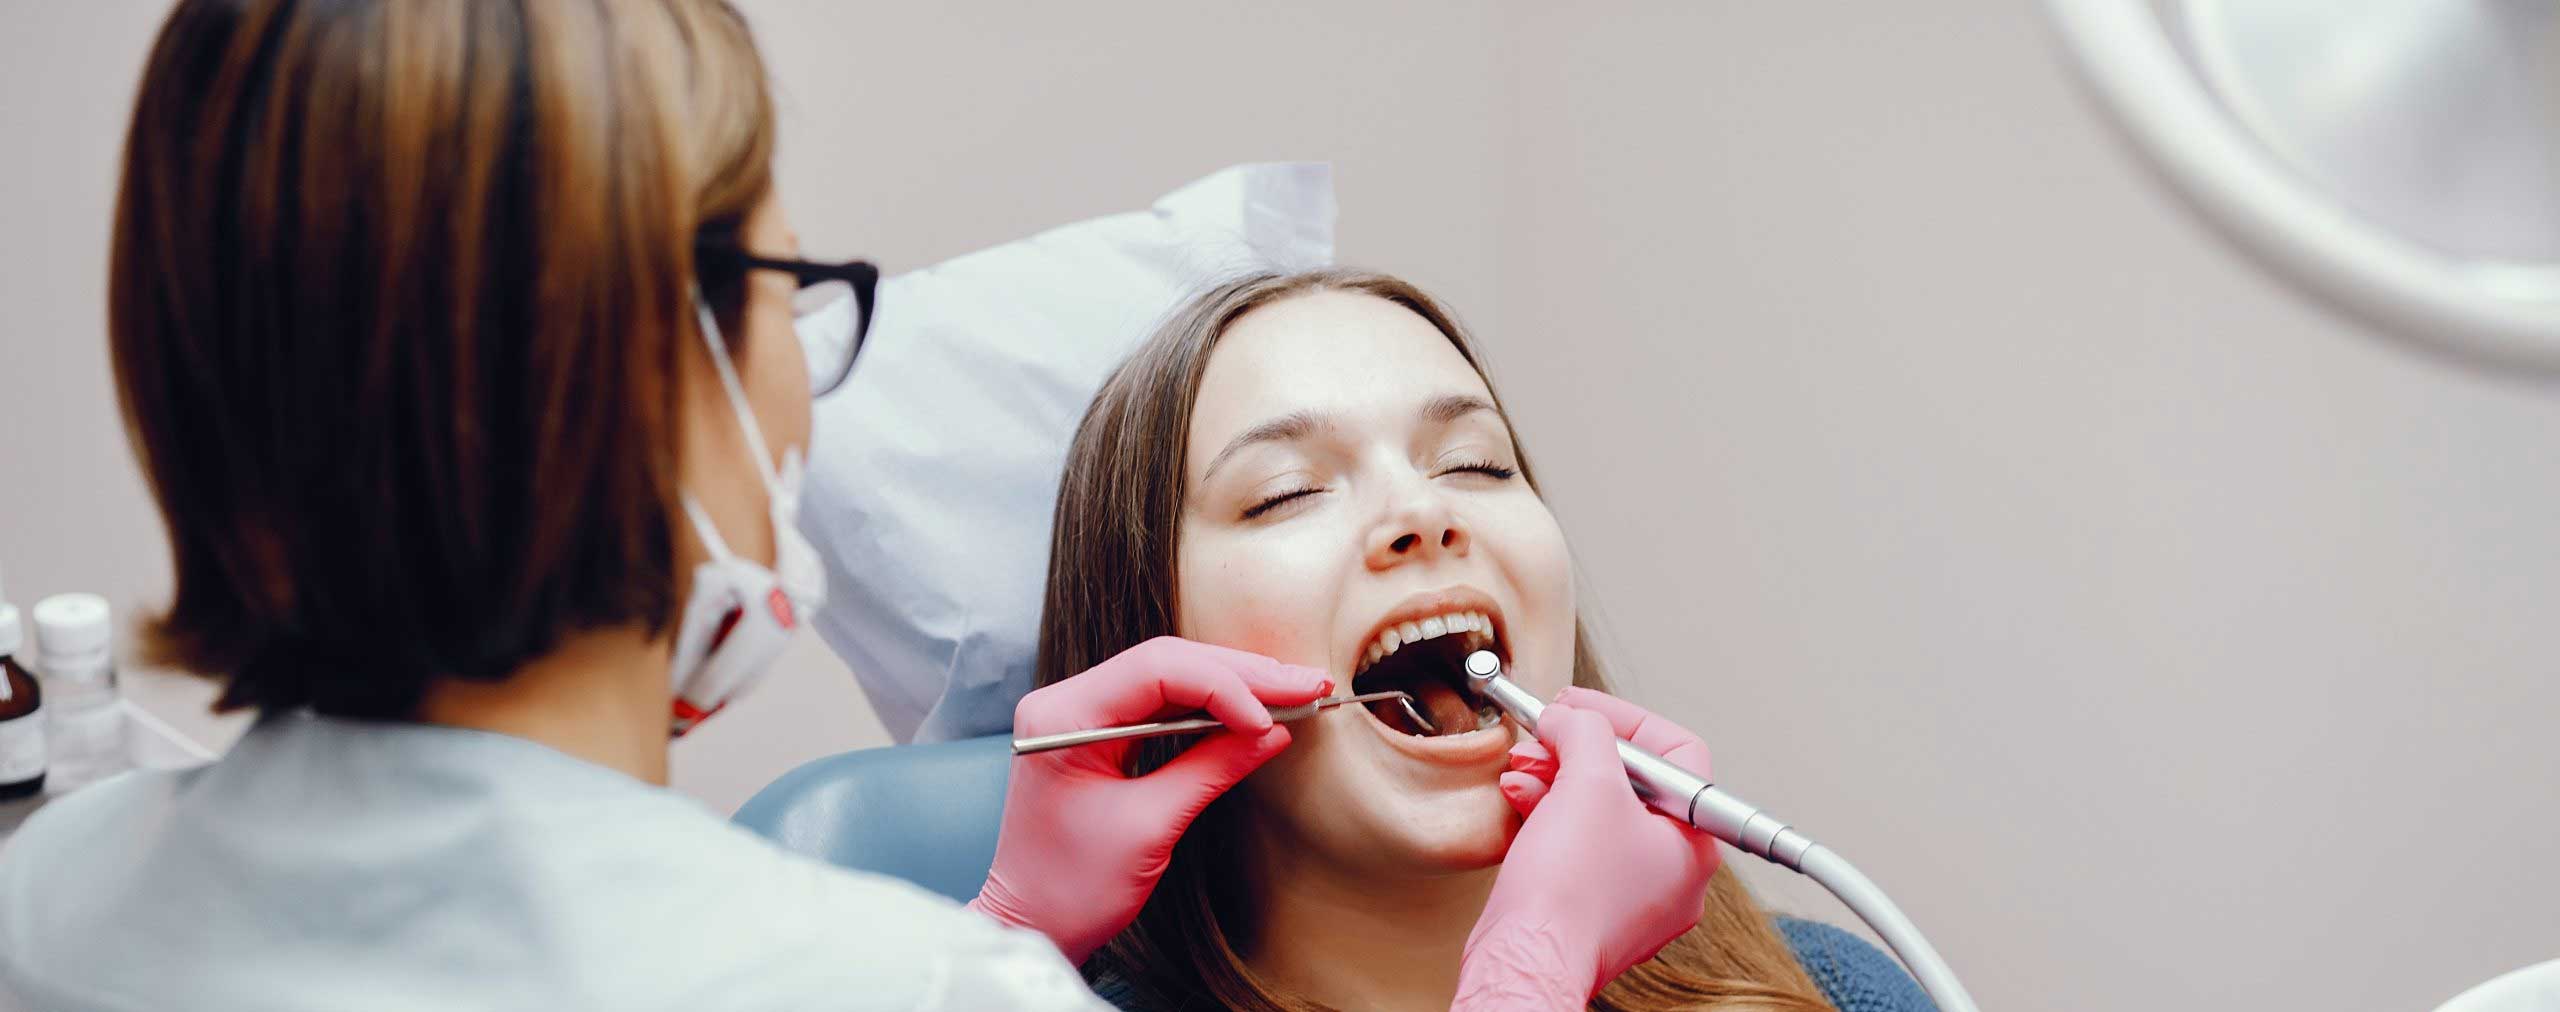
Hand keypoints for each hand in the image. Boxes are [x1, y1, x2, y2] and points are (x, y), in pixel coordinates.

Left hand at [968, 636, 1330, 963]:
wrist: (1031, 924)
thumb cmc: (1073, 887)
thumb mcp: (1150, 827)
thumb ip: (1211, 769)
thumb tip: (1272, 733)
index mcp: (1063, 716)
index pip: (1157, 670)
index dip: (1224, 686)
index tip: (1270, 719)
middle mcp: (1066, 701)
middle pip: (1168, 663)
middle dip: (1242, 675)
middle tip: (1306, 684)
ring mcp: (1080, 713)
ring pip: (1171, 677)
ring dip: (1234, 684)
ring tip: (1295, 689)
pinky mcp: (1098, 732)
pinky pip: (1162, 703)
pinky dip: (1211, 706)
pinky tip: (1255, 709)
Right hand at [1454, 687, 1719, 1008]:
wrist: (1526, 960)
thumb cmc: (1569, 892)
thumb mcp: (1587, 782)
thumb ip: (1586, 730)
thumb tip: (1570, 717)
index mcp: (1694, 844)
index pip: (1676, 754)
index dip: (1623, 718)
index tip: (1580, 707)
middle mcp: (1672, 873)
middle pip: (1633, 783)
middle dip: (1580, 750)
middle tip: (1546, 735)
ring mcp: (1633, 895)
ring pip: (1601, 814)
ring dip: (1557, 779)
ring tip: (1523, 768)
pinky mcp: (1592, 908)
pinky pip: (1578, 846)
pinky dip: (1550, 815)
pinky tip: (1521, 800)